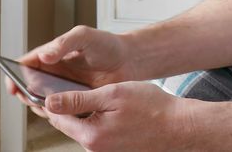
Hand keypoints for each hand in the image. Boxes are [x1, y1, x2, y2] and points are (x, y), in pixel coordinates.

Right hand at [5, 26, 135, 112]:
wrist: (130, 60)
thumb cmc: (107, 44)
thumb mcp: (84, 36)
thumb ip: (64, 43)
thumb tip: (45, 55)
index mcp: (52, 55)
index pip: (27, 64)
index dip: (15, 74)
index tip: (13, 84)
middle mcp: (55, 73)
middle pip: (30, 85)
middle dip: (25, 93)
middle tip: (29, 96)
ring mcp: (65, 89)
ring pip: (44, 100)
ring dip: (41, 105)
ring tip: (46, 105)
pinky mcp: (77, 102)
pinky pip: (62, 111)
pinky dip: (58, 114)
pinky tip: (62, 113)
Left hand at [44, 81, 196, 150]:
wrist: (180, 127)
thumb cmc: (152, 109)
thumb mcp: (112, 94)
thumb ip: (78, 99)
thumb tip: (50, 103)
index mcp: (91, 136)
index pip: (57, 118)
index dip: (53, 99)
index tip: (53, 86)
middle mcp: (96, 149)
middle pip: (71, 125)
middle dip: (71, 106)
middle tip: (82, 88)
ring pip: (85, 129)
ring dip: (88, 113)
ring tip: (104, 98)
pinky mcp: (116, 151)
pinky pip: (100, 134)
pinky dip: (101, 121)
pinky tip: (115, 111)